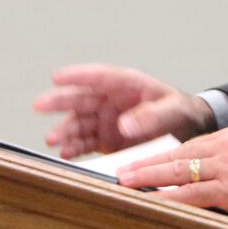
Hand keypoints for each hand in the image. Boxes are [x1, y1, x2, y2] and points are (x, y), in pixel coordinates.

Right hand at [33, 64, 214, 158]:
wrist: (187, 131)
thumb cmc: (180, 112)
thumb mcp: (171, 110)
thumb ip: (150, 115)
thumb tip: (124, 124)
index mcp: (126, 84)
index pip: (98, 76)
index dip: (77, 76)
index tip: (57, 77)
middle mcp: (110, 100)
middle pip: (80, 99)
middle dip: (59, 102)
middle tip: (40, 105)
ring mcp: (106, 120)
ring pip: (79, 123)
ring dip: (65, 130)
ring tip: (53, 140)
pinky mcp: (106, 140)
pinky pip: (86, 142)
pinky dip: (74, 147)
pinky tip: (65, 153)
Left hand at [117, 127, 227, 218]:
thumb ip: (215, 155)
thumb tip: (186, 167)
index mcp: (222, 137)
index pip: (182, 147)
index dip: (155, 156)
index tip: (135, 162)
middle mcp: (220, 149)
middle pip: (175, 156)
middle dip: (145, 165)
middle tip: (121, 172)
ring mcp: (224, 168)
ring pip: (181, 172)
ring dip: (151, 179)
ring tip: (129, 184)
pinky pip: (196, 193)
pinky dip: (174, 196)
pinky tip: (158, 200)